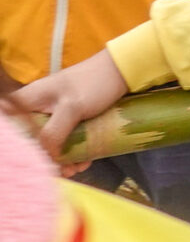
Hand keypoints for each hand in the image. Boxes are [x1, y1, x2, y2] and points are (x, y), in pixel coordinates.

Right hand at [5, 48, 129, 168]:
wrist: (125, 70)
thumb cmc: (95, 83)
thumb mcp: (72, 108)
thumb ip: (53, 133)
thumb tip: (47, 157)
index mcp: (29, 100)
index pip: (12, 127)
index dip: (18, 145)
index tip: (32, 160)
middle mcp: (37, 107)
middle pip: (31, 139)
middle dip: (46, 158)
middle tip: (63, 171)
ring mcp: (54, 113)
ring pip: (50, 142)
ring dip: (63, 158)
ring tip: (77, 169)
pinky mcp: (71, 118)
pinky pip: (66, 139)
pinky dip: (74, 151)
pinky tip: (85, 162)